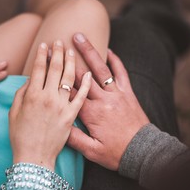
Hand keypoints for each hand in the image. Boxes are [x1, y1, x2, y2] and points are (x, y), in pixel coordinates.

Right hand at [9, 41, 90, 170]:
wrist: (35, 159)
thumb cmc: (21, 138)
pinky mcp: (73, 116)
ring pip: (70, 78)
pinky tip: (89, 72)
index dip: (41, 55)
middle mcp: (49, 98)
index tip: (44, 44)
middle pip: (56, 69)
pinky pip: (82, 96)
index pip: (38, 68)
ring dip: (71, 62)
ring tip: (73, 50)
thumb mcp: (13, 115)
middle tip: (59, 41)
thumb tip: (29, 81)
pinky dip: (86, 83)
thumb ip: (20, 95)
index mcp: (33, 96)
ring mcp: (62, 106)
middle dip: (58, 52)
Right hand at [68, 33, 149, 169]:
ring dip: (89, 52)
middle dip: (68, 59)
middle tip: (57, 43)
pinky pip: (122, 73)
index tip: (46, 62)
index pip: (70, 91)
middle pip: (82, 75)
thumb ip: (73, 138)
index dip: (57, 76)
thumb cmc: (116, 153)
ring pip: (101, 69)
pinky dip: (115, 60)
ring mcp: (117, 94)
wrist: (143, 152)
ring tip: (79, 37)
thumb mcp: (91, 151)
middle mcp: (104, 100)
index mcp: (91, 113)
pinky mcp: (128, 93)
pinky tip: (108, 50)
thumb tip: (57, 125)